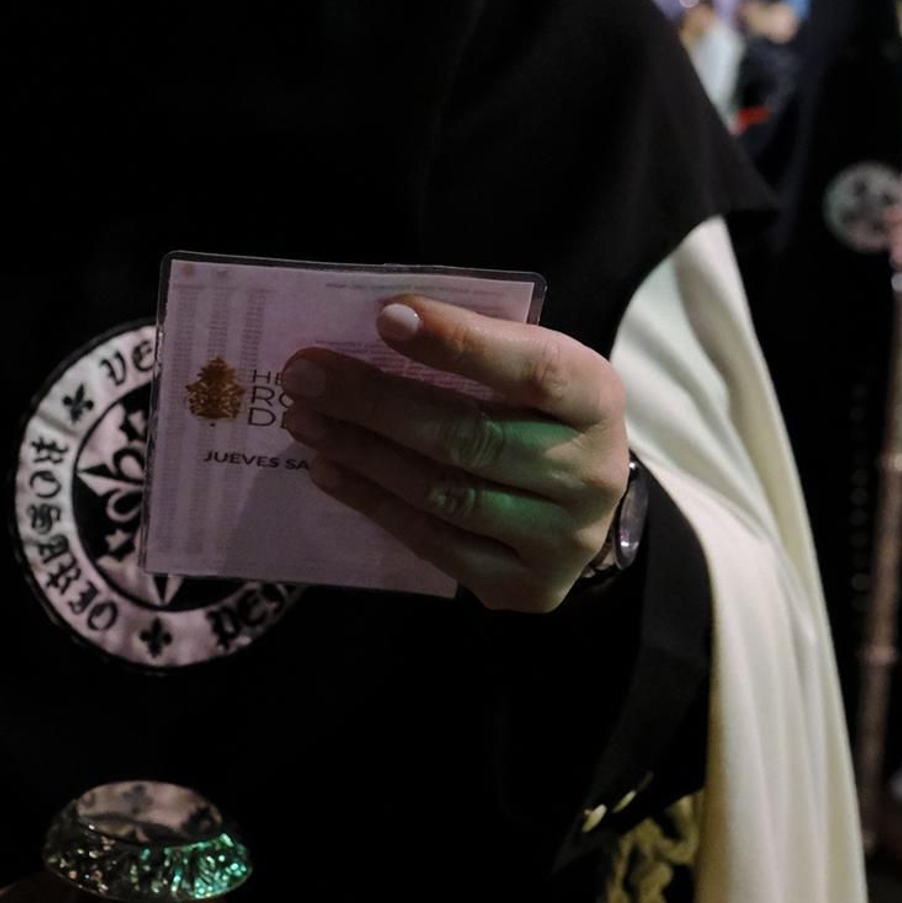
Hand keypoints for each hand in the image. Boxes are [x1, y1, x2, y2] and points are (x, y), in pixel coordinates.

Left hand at [280, 297, 629, 613]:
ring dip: (362, 454)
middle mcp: (590, 473)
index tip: (386, 316)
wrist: (581, 505)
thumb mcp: (531, 367)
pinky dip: (373, 503)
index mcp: (597, 399)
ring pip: (445, 493)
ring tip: (304, 422)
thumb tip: (377, 325)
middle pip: (472, 436)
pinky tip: (327, 470)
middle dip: (376, 402)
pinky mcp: (524, 586)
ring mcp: (560, 540)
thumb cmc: (539, 415)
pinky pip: (435, 544)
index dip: (460, 342)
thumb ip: (475, 347)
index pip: (533, 369)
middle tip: (306, 375)